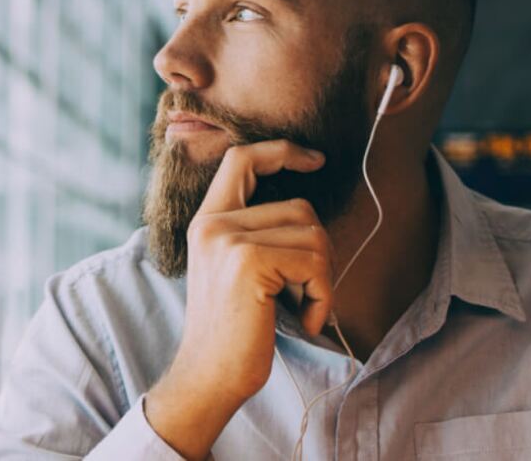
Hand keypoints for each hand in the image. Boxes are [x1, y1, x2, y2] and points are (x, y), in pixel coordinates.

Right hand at [145, 139, 333, 458]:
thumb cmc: (236, 332)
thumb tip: (309, 214)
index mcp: (208, 220)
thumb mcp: (238, 271)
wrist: (209, 378)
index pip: (242, 159)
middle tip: (303, 294)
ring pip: (314, 234)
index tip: (317, 159)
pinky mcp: (249, 261)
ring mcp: (228, 239)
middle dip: (318, 253)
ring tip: (300, 309)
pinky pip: (314, 262)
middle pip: (300, 207)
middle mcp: (213, 223)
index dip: (282, 151)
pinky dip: (323, 297)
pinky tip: (304, 321)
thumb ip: (258, 234)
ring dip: (322, 279)